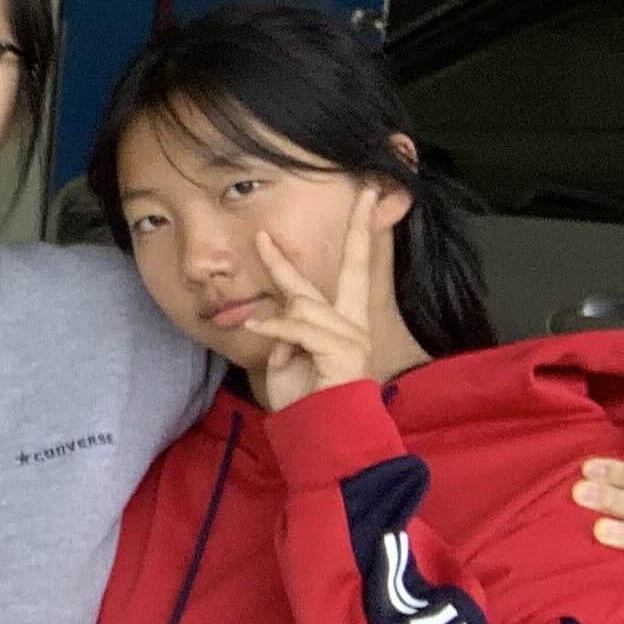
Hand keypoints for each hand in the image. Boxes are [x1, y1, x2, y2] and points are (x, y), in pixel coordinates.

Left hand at [243, 193, 378, 408]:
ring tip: (273, 349)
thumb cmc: (303, 395)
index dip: (357, 232)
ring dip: (279, 324)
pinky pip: (299, 328)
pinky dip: (274, 328)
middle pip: (354, 266)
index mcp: (343, 320)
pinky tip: (255, 327)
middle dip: (360, 228)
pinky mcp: (342, 352)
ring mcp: (353, 337)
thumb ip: (286, 326)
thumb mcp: (287, 352)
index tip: (365, 196)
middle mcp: (354, 323)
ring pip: (305, 305)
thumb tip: (275, 316)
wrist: (320, 432)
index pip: (350, 269)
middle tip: (367, 190)